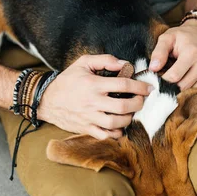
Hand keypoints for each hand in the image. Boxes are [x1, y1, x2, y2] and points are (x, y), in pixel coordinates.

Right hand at [38, 54, 152, 138]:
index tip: (149, 88)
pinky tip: (119, 126)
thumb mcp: (83, 63)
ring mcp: (89, 117)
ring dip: (128, 119)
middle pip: (123, 106)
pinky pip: (105, 135)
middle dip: (138, 104)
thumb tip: (124, 64)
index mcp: (93, 85)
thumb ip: (105, 60)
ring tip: (130, 113)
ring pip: (116, 123)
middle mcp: (92, 102)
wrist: (47, 100)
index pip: (123, 84)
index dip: (140, 86)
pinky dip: (116, 133)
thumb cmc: (67, 80)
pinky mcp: (86, 129)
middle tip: (141, 101)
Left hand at [149, 20, 196, 88]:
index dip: (162, 80)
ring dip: (178, 89)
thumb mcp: (167, 37)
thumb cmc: (182, 36)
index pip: (174, 76)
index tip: (156, 79)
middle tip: (162, 82)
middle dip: (170, 86)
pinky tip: (182, 80)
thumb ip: (158, 52)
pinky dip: (187, 88)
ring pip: (189, 90)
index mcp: (191, 53)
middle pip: (182, 86)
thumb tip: (152, 69)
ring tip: (172, 80)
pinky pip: (196, 89)